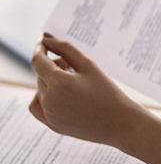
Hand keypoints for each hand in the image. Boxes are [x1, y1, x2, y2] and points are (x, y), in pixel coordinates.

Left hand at [29, 35, 144, 148]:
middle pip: (41, 74)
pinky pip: (38, 106)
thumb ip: (66, 49)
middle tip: (73, 64)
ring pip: (40, 89)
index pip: (38, 60)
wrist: (119, 122)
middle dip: (53, 65)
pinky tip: (60, 93)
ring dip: (50, 80)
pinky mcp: (52, 125)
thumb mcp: (89, 65)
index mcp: (58, 82)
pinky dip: (43, 96)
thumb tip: (47, 38)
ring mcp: (49, 114)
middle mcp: (49, 100)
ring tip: (73, 80)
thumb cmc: (107, 91)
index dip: (40, 48)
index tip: (45, 42)